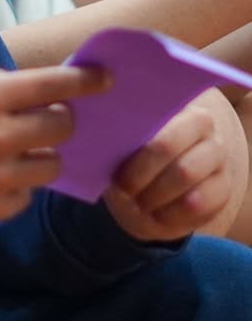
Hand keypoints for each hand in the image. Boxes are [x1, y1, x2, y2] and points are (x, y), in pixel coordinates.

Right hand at [0, 61, 109, 225]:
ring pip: (52, 165)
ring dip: (40, 154)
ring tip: (12, 149)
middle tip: (45, 119)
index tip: (107, 80)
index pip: (54, 86)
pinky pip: (27, 195)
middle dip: (60, 120)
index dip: (87, 82)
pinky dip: (17, 183)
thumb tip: (37, 88)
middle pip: (62, 128)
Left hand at [104, 91, 236, 240]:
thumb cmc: (128, 159)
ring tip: (137, 202)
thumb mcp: (119, 145)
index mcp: (173, 105)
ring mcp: (217, 158)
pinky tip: (155, 215)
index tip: (116, 173)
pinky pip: (198, 204)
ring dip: (154, 194)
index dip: (134, 152)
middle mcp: (204, 127)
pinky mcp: (222, 189)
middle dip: (140, 173)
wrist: (145, 193)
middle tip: (123, 188)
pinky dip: (170, 214)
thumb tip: (99, 131)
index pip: (156, 121)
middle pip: (168, 148)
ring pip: (185, 175)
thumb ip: (116, 135)